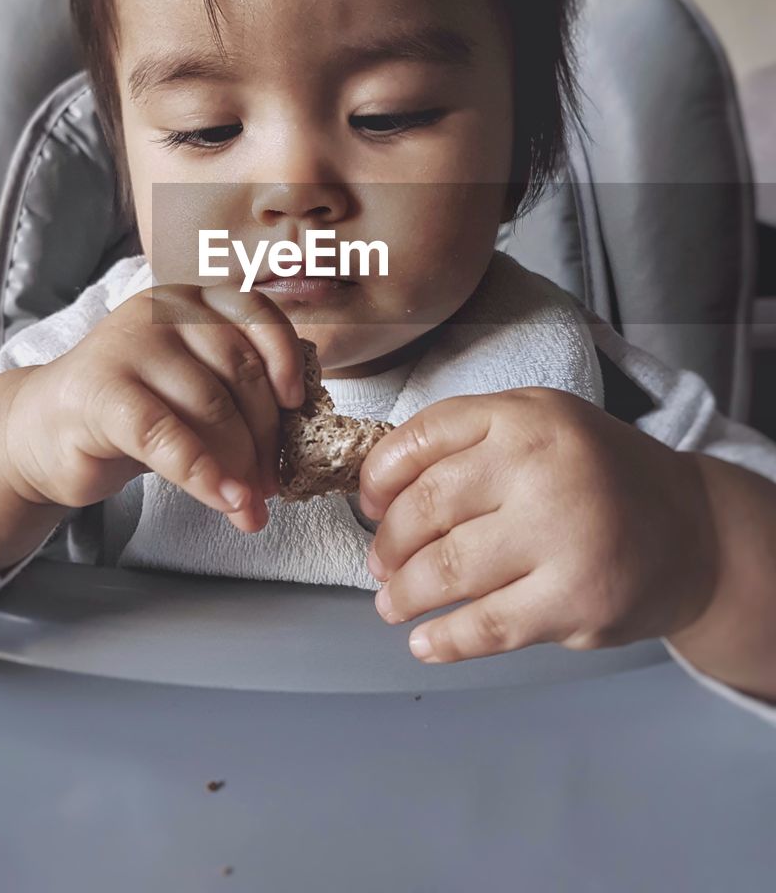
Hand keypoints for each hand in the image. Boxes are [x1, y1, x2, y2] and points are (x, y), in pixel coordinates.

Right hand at [2, 283, 305, 531]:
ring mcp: (128, 345)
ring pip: (210, 405)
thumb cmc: (132, 410)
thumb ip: (239, 395)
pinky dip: (202, 473)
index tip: (298, 408)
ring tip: (249, 506)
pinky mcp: (102, 391)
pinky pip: (166, 434)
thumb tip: (296, 445)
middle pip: (239, 371)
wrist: (45, 432)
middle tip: (271, 484)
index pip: (257, 316)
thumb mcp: (193, 389)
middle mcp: (162, 311)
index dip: (286, 360)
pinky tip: (224, 500)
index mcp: (192, 300)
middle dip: (265, 437)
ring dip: (240, 465)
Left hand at [358, 388, 719, 662]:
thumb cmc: (593, 476)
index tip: (368, 504)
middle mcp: (541, 469)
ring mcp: (561, 536)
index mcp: (523, 417)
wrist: (690, 529)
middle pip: (426, 508)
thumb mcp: (537, 424)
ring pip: (446, 570)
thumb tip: (378, 492)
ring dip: (404, 593)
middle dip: (387, 543)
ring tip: (392, 601)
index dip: (378, 477)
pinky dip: (444, 639)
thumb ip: (466, 441)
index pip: (420, 439)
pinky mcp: (575, 601)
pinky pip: (486, 627)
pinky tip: (425, 640)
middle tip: (380, 563)